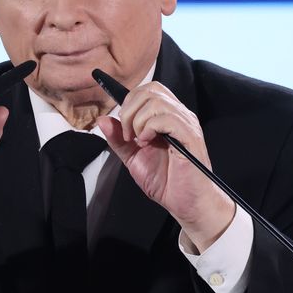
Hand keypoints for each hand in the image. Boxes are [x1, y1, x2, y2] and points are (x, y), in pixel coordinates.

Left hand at [98, 81, 233, 252]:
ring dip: (138, 121)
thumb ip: (119, 139)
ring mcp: (186, 124)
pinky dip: (150, 128)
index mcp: (168, 117)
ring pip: (156, 102)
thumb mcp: (133, 158)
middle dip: (130, 110)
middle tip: (128, 135)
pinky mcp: (190, 136)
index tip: (122, 125)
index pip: (148, 89)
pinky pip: (166, 118)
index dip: (129, 101)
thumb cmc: (167, 182)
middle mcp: (179, 115)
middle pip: (150, 90)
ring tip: (139, 142)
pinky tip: (148, 143)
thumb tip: (103, 120)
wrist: (186, 203)